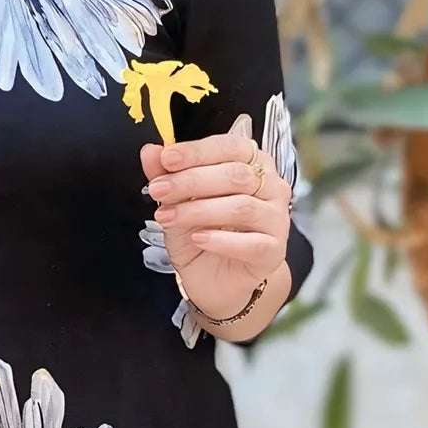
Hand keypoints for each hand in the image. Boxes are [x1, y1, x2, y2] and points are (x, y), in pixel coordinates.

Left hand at [141, 120, 291, 326]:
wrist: (216, 280)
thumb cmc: (202, 233)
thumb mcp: (177, 202)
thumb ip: (166, 175)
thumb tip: (150, 151)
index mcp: (252, 163)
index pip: (229, 146)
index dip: (196, 151)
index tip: (165, 159)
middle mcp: (271, 187)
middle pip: (235, 175)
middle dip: (191, 180)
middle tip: (158, 189)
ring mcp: (277, 219)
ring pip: (241, 207)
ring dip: (199, 210)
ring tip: (168, 217)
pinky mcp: (274, 251)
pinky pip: (251, 243)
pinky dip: (220, 240)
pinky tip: (198, 238)